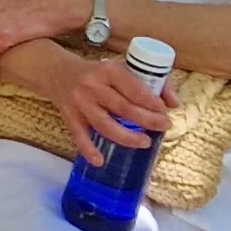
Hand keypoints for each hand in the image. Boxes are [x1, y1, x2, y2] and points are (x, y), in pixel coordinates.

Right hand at [29, 41, 174, 169]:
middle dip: (147, 119)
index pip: (133, 87)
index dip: (150, 101)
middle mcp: (92, 85)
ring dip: (126, 136)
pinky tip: (100, 161)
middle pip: (123, 107)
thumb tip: (174, 103)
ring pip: (104, 124)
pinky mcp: (69, 116)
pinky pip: (79, 136)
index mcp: (107, 70)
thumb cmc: (95, 73)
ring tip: (145, 143)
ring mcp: (79, 102)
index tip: (165, 110)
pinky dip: (89, 149)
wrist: (56, 71)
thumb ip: (148, 83)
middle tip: (163, 127)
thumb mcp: (118, 70)